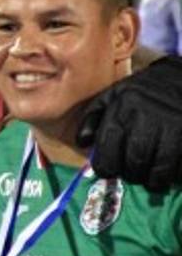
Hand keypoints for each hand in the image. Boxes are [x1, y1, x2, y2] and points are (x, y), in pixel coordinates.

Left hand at [78, 56, 181, 190]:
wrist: (179, 76)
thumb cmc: (141, 91)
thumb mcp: (111, 96)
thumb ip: (92, 118)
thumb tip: (83, 142)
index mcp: (121, 110)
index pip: (107, 150)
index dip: (105, 168)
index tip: (108, 171)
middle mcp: (145, 118)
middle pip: (134, 162)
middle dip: (131, 175)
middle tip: (132, 173)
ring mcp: (171, 126)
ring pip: (159, 168)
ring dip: (154, 180)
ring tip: (151, 177)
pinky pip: (179, 166)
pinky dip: (174, 174)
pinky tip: (169, 169)